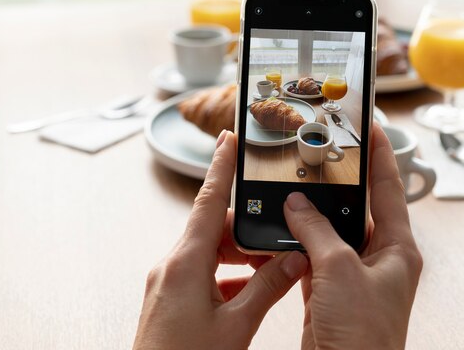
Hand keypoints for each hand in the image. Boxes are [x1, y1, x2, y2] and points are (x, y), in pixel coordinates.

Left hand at [133, 130, 307, 349]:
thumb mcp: (236, 325)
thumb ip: (267, 287)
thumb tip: (294, 260)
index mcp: (185, 263)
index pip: (209, 201)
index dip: (220, 166)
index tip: (228, 138)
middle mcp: (173, 267)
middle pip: (215, 229)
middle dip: (247, 231)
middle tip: (276, 243)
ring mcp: (170, 283)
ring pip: (210, 252)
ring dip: (239, 257)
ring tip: (266, 273)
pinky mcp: (170, 298)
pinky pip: (202, 274)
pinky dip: (227, 277)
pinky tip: (246, 295)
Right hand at [284, 123, 422, 349]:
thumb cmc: (363, 336)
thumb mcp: (340, 272)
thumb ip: (317, 231)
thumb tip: (297, 205)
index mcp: (398, 249)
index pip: (390, 188)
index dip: (381, 154)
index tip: (370, 126)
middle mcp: (379, 259)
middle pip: (358, 208)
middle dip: (337, 184)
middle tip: (319, 154)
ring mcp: (353, 276)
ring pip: (330, 233)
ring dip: (311, 217)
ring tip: (294, 188)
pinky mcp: (329, 292)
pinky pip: (312, 258)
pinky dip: (296, 245)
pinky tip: (281, 231)